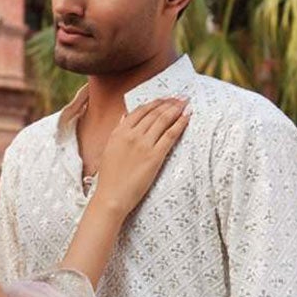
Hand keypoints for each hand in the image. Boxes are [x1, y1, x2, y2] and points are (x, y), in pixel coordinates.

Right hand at [93, 98, 190, 219]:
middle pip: (154, 112)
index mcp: (119, 132)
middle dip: (169, 102)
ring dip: (176, 108)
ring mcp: (144, 145)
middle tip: (181, 97)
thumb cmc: (109, 179)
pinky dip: (181, 123)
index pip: (141, 110)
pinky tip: (187, 116)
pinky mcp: (155, 156)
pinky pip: (171, 134)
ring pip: (163, 119)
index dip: (155, 102)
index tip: (165, 99)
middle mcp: (132, 135)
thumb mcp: (109, 150)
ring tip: (186, 103)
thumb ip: (118, 132)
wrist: (111, 198)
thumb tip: (124, 117)